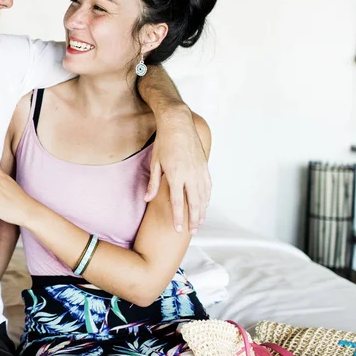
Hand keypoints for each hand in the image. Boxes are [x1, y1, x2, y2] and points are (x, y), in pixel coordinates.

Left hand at [146, 108, 210, 232]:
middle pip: (194, 203)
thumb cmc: (164, 142)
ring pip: (203, 196)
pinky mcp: (204, 166)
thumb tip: (147, 198)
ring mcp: (199, 170)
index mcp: (176, 175)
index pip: (177, 202)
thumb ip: (153, 183)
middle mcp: (190, 175)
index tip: (178, 229)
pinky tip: (205, 204)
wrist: (178, 123)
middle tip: (192, 232)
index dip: (178, 217)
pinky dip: (207, 197)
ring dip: (202, 211)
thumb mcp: (155, 162)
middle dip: (193, 219)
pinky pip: (208, 186)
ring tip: (200, 223)